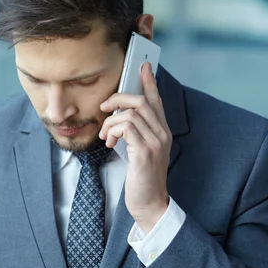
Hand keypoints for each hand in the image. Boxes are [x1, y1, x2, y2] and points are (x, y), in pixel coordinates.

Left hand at [99, 63, 171, 232]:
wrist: (150, 202)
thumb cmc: (142, 178)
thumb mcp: (140, 151)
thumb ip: (135, 133)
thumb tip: (118, 118)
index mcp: (162, 131)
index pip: (157, 100)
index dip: (150, 81)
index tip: (143, 65)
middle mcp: (162, 134)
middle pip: (142, 101)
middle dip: (119, 99)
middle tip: (104, 107)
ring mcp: (155, 142)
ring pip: (132, 113)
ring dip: (111, 121)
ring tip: (105, 135)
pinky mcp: (145, 152)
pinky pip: (126, 127)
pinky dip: (113, 130)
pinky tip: (109, 142)